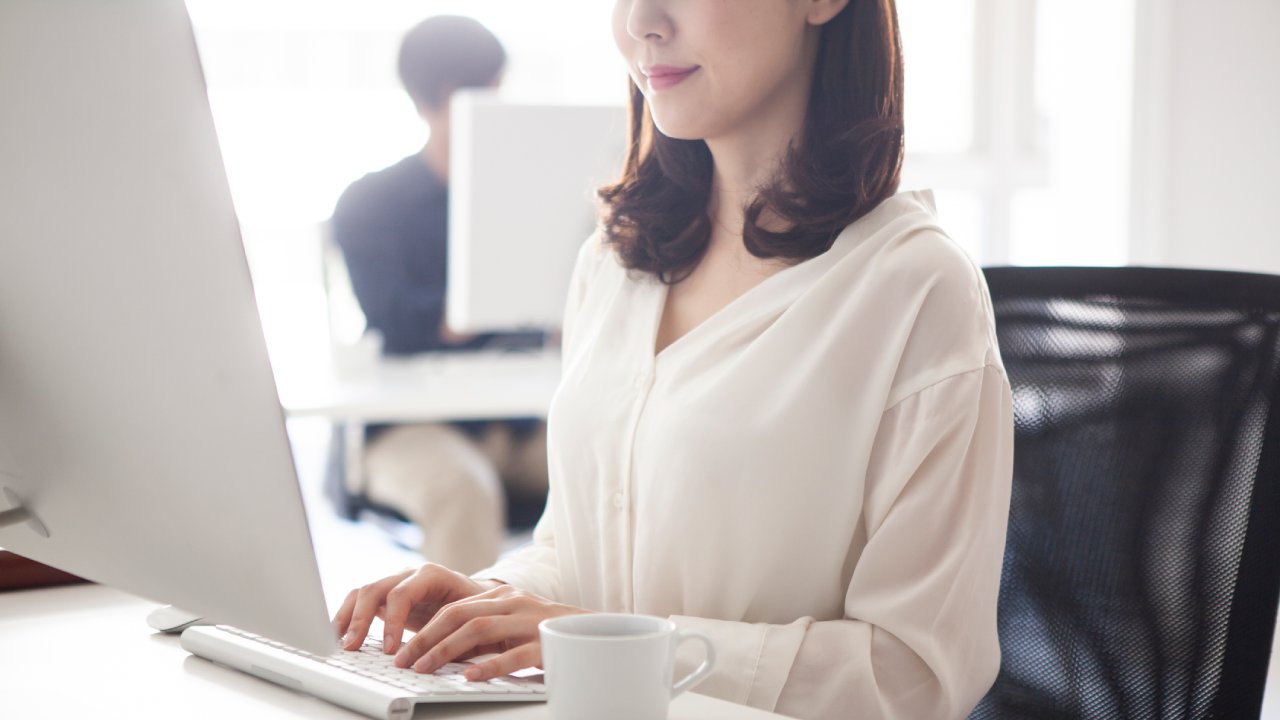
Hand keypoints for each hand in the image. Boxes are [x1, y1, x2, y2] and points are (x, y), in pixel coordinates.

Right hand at [332, 563, 496, 652]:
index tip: (389, 649)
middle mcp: (408, 574)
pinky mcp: (386, 595)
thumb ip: (448, 632)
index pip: (402, 594)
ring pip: (362, 592)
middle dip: (360, 620)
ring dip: (347, 618)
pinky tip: (339, 637)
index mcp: (431, 574)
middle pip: (374, 589)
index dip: (392, 622)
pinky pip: (360, 602)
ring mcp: (394, 582)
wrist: (478, 596)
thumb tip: (430, 657)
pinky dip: (347, 617)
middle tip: (352, 647)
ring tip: (338, 644)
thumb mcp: (468, 618)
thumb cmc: (476, 607)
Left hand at [392, 583, 590, 680]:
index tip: (404, 650)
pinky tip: (471, 677)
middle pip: (460, 615)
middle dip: (427, 639)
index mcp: (502, 596)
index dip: (425, 629)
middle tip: (405, 661)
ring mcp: (529, 622)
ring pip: (479, 630)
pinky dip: (489, 666)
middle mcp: (514, 603)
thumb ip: (482, 629)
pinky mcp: (545, 643)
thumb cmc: (546, 632)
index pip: (454, 607)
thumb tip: (439, 649)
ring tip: (426, 668)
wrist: (595, 631)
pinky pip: (514, 654)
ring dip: (446, 650)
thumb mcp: (511, 623)